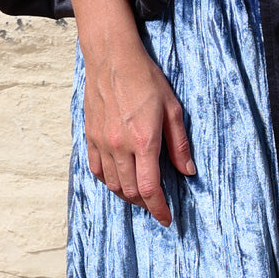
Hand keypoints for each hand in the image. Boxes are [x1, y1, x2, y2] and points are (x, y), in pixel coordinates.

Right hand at [58, 0, 194, 226]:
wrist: (112, 57)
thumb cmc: (145, 79)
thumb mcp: (173, 109)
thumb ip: (180, 144)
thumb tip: (188, 172)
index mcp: (144, 141)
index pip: (150, 189)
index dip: (159, 210)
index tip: (167, 219)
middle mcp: (120, 146)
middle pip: (130, 191)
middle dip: (146, 204)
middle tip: (157, 204)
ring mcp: (102, 142)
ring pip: (112, 184)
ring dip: (127, 194)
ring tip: (140, 193)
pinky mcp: (90, 136)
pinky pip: (97, 169)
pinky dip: (109, 180)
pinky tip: (119, 178)